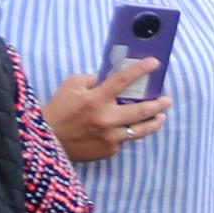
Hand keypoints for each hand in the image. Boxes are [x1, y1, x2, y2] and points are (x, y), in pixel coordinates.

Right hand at [45, 62, 169, 162]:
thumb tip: (110, 77)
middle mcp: (106, 118)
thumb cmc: (58, 110)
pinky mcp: (110, 150)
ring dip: (154, 122)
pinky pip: (124, 139)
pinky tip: (127, 128)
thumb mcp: (70, 86)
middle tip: (167, 100)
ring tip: (161, 117)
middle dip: (159, 104)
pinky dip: (127, 132)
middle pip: (142, 110)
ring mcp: (110, 136)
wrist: (46, 141)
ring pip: (141, 130)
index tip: (154, 63)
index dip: (140, 70)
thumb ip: (91, 79)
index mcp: (95, 99)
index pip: (123, 80)